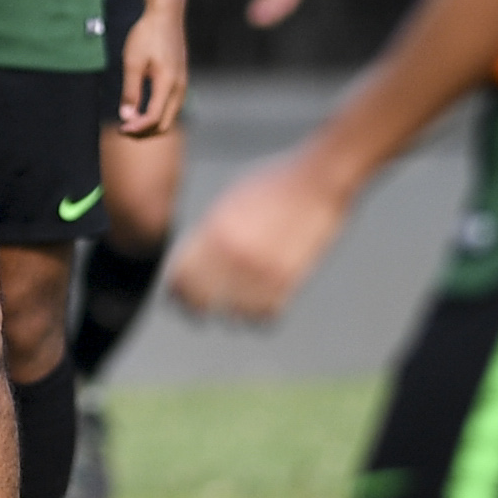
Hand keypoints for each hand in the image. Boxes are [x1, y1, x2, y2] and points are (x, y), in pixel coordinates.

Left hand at [112, 0, 187, 137]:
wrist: (166, 15)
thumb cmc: (147, 35)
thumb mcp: (133, 62)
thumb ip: (130, 91)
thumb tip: (126, 116)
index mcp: (168, 83)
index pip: (154, 117)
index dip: (137, 128)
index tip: (121, 128)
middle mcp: (180, 87)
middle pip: (165, 124)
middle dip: (145, 132)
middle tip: (124, 129)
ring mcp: (183, 84)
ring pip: (170, 117)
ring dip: (151, 125)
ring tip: (130, 123)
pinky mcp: (180, 80)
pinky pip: (171, 107)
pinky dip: (158, 115)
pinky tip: (142, 111)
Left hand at [165, 147, 350, 322]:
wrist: (319, 181)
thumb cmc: (275, 185)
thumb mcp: (229, 203)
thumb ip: (209, 234)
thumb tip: (194, 259)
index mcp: (214, 232)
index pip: (181, 277)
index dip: (178, 291)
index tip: (180, 296)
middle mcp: (234, 254)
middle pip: (201, 301)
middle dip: (198, 308)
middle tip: (201, 310)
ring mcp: (262, 269)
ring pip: (235, 315)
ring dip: (233, 314)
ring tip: (234, 309)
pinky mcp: (290, 280)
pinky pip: (267, 315)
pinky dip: (261, 316)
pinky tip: (260, 306)